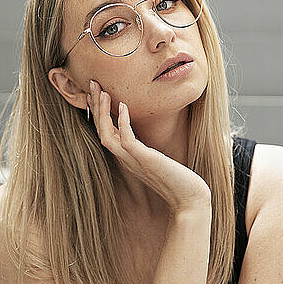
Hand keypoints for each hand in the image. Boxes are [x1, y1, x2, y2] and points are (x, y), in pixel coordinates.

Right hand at [87, 80, 211, 213]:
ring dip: (102, 113)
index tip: (97, 93)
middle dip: (95, 108)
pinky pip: (127, 140)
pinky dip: (123, 122)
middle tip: (92, 84)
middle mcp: (127, 160)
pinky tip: (123, 106)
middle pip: (101, 131)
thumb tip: (150, 137)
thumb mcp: (160, 160)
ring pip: (107, 136)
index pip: (106, 133)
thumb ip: (150, 150)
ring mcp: (134, 161)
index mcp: (128, 158)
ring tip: (101, 92)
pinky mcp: (146, 161)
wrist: (190, 199)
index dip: (99, 113)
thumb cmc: (179, 180)